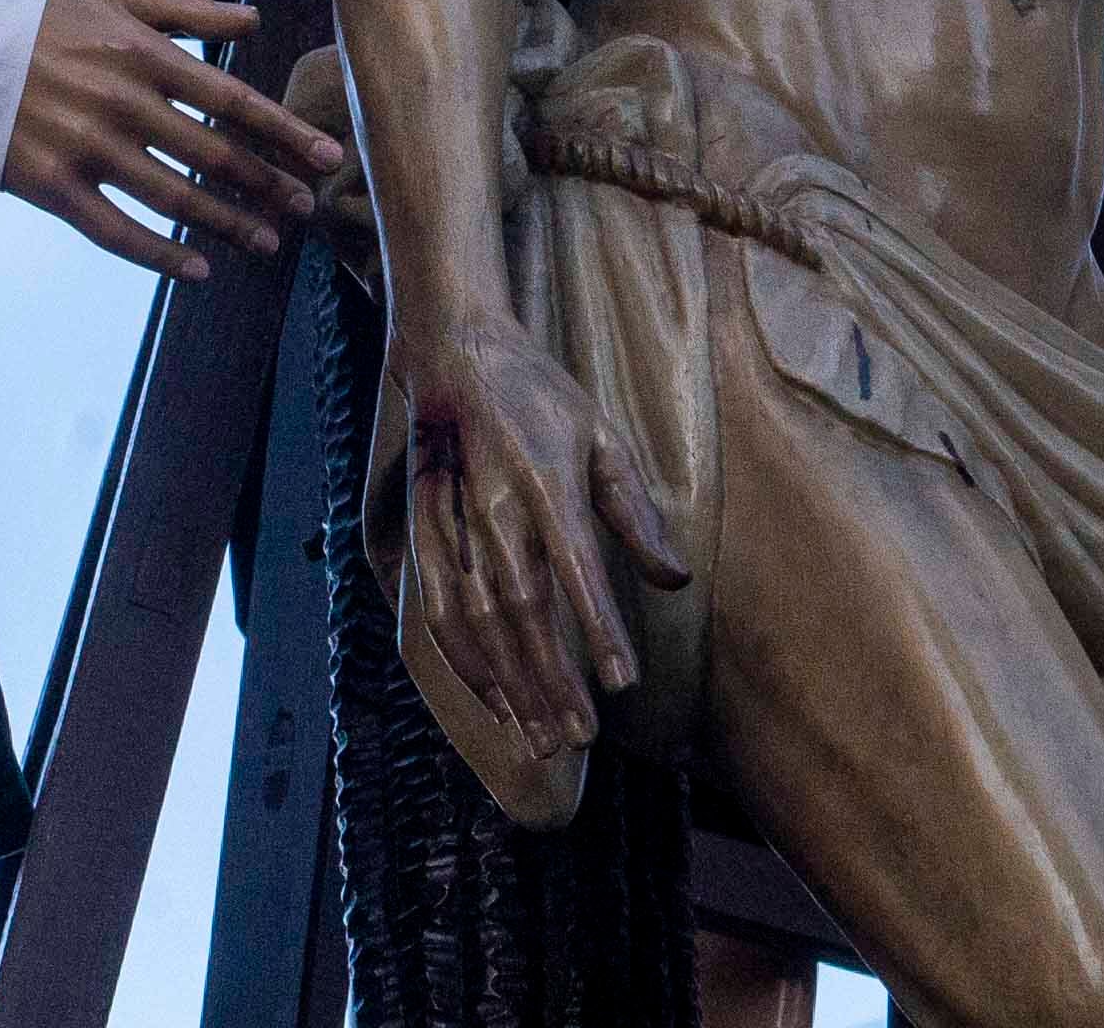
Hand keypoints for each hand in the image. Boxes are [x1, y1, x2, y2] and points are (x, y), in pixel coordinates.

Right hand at [0, 0, 350, 275]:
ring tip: (266, 243)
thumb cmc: (29, 12)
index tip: (326, 156)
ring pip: (175, 199)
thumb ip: (184, 8)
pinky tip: (197, 269)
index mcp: (141, 53)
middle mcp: (123, 103)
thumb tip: (252, 20)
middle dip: (268, 184)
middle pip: (214, 154)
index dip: (284, 131)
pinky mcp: (51, 187)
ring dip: (227, 224)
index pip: (232, 100)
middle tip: (306, 207)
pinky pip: (117, 232)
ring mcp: (87, 149)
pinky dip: (160, 255)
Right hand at [396, 320, 690, 763]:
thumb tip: (673, 578)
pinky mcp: (430, 541)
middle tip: (581, 737)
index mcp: (547, 480)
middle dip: (552, 681)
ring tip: (545, 739)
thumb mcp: (603, 437)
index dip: (599, 627)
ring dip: (513, 687)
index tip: (622, 683)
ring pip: (482, 626)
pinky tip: (498, 704)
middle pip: (524, 611)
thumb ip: (635, 511)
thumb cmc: (541, 401)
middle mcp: (497, 511)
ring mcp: (456, 528)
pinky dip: (468, 667)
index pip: (577, 566)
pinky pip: (442, 617)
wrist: (456, 365)